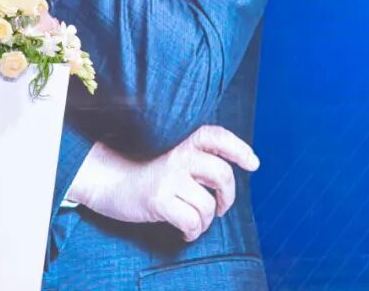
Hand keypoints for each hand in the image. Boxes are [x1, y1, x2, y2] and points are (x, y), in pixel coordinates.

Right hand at [66, 125, 259, 241]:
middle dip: (228, 197)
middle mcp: (178, 156)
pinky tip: (185, 231)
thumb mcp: (177, 161)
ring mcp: (168, 177)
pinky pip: (192, 221)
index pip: (216, 136)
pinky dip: (193, 231)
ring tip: (195, 221)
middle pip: (221, 174)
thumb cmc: (154, 176)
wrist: (114, 184)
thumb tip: (234, 178)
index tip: (253, 163)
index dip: (238, 148)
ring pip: (208, 204)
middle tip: (221, 206)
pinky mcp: (158, 199)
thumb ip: (201, 162)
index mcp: (185, 144)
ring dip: (206, 221)